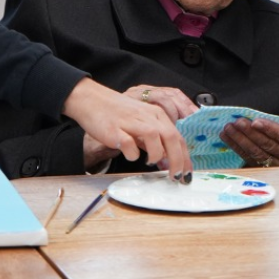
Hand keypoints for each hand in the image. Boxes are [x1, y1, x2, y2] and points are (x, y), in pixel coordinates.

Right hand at [63, 78, 192, 180]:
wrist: (92, 101)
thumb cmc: (119, 114)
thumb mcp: (142, 124)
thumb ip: (155, 140)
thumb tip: (168, 162)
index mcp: (156, 115)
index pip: (178, 137)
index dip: (185, 157)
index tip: (186, 173)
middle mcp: (147, 117)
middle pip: (171, 137)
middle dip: (178, 160)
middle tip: (176, 177)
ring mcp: (131, 122)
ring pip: (154, 137)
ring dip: (156, 155)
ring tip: (150, 162)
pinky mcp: (115, 130)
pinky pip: (129, 145)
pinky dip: (132, 154)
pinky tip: (129, 155)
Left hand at [219, 112, 278, 167]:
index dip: (269, 128)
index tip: (255, 121)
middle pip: (267, 144)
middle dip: (250, 133)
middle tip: (237, 122)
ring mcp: (275, 166)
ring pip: (256, 152)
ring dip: (240, 140)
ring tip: (228, 129)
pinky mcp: (263, 170)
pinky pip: (248, 158)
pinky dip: (236, 147)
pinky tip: (227, 138)